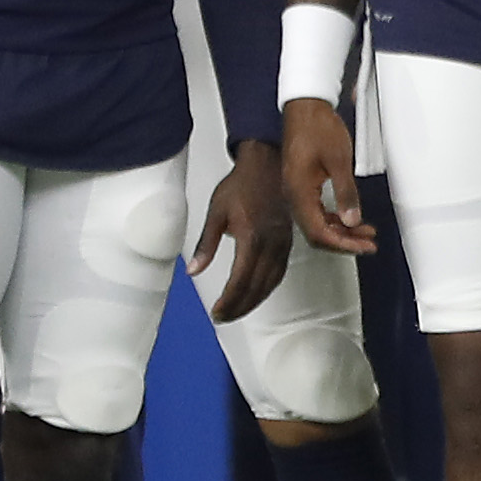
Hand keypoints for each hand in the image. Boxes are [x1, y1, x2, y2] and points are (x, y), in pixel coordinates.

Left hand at [188, 139, 290, 322]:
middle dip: (239, 307)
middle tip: (223, 316)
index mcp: (252, 238)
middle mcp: (271, 244)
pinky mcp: (288, 241)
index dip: (228, 301)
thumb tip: (193, 270)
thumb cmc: (241, 184)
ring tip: (237, 310)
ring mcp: (282, 244)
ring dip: (254, 301)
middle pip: (256, 287)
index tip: (217, 312)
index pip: (240, 280)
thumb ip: (206, 244)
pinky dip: (267, 288)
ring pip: (270, 283)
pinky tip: (257, 293)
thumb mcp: (216, 212)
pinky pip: (279, 273)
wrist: (266, 164)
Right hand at [282, 97, 376, 255]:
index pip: (318, 232)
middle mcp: (293, 195)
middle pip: (316, 233)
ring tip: (364, 232)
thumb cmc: (317, 127)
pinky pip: (316, 210)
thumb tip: (352, 220)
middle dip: (344, 241)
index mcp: (298, 192)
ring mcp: (296, 190)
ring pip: (317, 223)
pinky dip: (334, 218)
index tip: (363, 246)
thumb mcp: (339, 161)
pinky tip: (349, 218)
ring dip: (341, 231)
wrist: (305, 107)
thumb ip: (346, 193)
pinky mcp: (301, 184)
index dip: (343, 244)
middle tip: (367, 244)